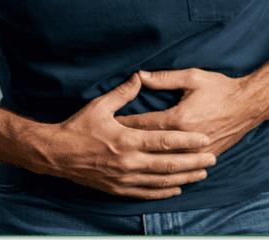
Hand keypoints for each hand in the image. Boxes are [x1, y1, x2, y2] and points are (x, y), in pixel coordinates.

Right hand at [38, 73, 216, 199]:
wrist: (55, 154)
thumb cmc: (77, 128)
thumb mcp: (100, 105)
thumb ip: (123, 92)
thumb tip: (140, 76)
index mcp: (126, 139)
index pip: (165, 141)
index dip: (188, 141)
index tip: (205, 139)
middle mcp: (128, 162)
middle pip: (168, 164)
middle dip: (193, 162)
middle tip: (213, 158)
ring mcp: (123, 178)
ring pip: (161, 181)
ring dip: (184, 178)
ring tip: (202, 174)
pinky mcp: (118, 189)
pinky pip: (146, 193)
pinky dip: (164, 192)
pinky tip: (177, 189)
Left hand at [116, 69, 268, 157]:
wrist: (250, 104)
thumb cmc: (221, 88)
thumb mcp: (192, 77)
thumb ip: (163, 78)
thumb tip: (139, 76)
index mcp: (179, 119)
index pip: (143, 124)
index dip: (124, 125)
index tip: (106, 126)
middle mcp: (185, 139)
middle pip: (149, 147)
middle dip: (128, 146)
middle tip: (107, 148)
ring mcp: (196, 152)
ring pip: (165, 163)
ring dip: (144, 163)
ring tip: (124, 166)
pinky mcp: (206, 157)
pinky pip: (182, 169)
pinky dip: (166, 172)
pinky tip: (153, 176)